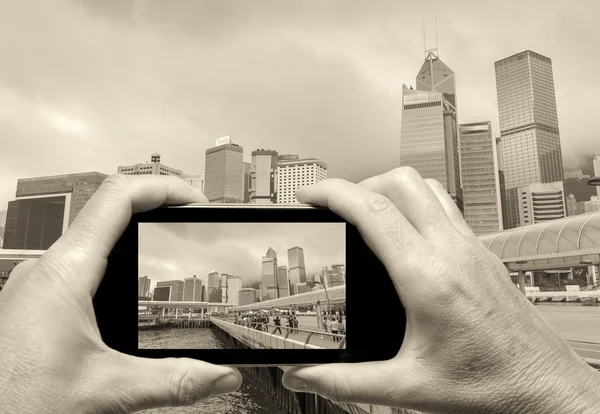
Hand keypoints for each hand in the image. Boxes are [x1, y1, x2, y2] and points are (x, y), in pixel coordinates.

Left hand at [0, 175, 241, 413]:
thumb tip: (220, 375)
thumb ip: (173, 381)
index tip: (195, 199)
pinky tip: (132, 288)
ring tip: (169, 247)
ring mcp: (39, 285)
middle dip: (156, 209)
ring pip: (93, 239)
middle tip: (191, 221)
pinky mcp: (36, 303)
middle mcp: (47, 270)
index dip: (163, 189)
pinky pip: (80, 265)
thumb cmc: (15, 401)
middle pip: (108, 211)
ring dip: (135, 236)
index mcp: (64, 274)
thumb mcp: (107, 390)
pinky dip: (115, 263)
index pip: (118, 198)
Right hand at [282, 167, 599, 413]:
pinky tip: (404, 234)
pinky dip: (416, 205)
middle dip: (359, 184)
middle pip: (400, 182)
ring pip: (426, 188)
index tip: (309, 196)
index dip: (332, 193)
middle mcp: (452, 252)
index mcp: (428, 278)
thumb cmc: (490, 383)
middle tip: (336, 206)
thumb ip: (346, 382)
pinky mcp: (483, 253)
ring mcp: (472, 247)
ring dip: (390, 189)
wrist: (543, 386)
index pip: (372, 211)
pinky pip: (445, 207)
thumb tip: (307, 374)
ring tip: (367, 212)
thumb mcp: (407, 387)